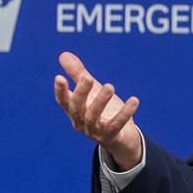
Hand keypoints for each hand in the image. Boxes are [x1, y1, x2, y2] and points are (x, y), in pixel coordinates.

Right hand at [53, 51, 142, 170]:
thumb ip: (78, 74)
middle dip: (81, 93)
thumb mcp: (92, 92)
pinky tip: (134, 100)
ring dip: (101, 101)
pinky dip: (125, 113)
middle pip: (77, 108)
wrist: (121, 138)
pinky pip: (116, 125)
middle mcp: (82, 122)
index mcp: (75, 111)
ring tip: (110, 86)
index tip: (59, 77)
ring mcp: (95, 131)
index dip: (60, 91)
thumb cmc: (103, 111)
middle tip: (88, 78)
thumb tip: (63, 54)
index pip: (63, 101)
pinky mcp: (111, 136)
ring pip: (94, 117)